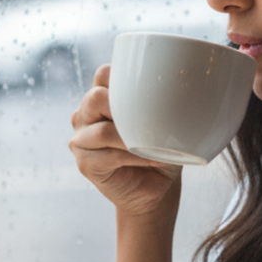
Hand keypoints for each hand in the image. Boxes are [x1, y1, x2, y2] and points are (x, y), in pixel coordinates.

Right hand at [69, 64, 181, 216]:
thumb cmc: (162, 149)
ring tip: (155, 146)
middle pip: (95, 97)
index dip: (125, 81)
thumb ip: (158, 101)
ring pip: (101, 131)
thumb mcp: (163, 120)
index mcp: (102, 98)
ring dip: (132, 139)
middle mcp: (86, 115)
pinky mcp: (85, 163)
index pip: (104, 73)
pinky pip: (108, 155)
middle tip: (152, 122)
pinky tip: (153, 159)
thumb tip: (180, 85)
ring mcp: (81, 139)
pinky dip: (134, 157)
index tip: (152, 95)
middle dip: (125, 109)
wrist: (159, 187)